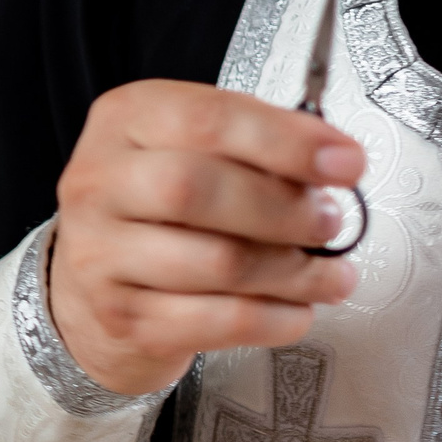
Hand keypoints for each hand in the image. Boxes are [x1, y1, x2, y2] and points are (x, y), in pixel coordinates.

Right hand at [48, 80, 364, 397]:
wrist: (94, 285)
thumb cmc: (162, 207)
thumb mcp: (198, 149)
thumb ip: (257, 147)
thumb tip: (335, 162)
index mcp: (124, 123)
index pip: (206, 120)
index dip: (286, 142)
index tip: (347, 164)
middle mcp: (97, 185)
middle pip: (196, 189)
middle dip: (284, 209)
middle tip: (330, 223)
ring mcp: (100, 255)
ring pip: (216, 262)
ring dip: (293, 272)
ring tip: (330, 275)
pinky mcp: (121, 317)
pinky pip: (215, 321)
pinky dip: (274, 318)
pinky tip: (297, 310)